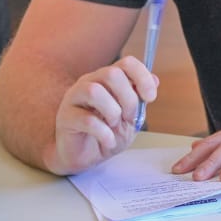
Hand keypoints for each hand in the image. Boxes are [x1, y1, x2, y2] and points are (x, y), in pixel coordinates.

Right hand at [49, 56, 157, 174]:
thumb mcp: (132, 116)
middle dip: (128, 98)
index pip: (127, 63)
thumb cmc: (109, 132)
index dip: (142, 77)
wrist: (87, 156)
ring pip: (94, 91)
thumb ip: (140, 98)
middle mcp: (89, 82)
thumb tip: (155, 80)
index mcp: (107, 79)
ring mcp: (74, 98)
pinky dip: (104, 133)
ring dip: (113, 112)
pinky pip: (87, 120)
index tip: (151, 97)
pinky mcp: (65, 118)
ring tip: (114, 126)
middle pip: (111, 74)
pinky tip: (108, 140)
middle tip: (130, 117)